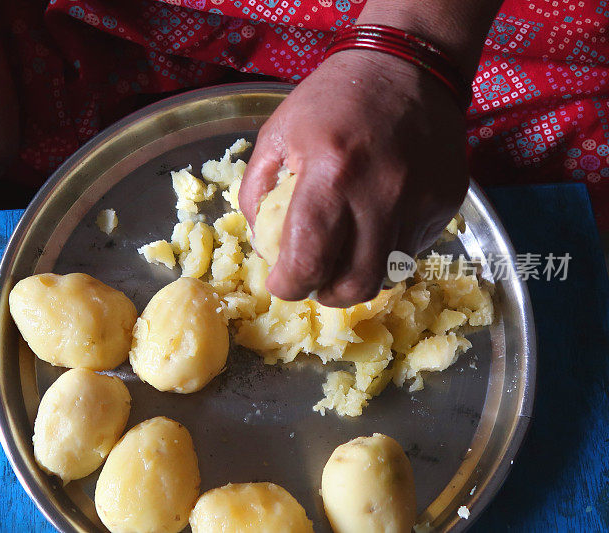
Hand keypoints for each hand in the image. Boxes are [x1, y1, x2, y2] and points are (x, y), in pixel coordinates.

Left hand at [239, 50, 468, 307]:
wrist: (407, 67)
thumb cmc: (331, 100)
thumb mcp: (277, 134)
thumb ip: (258, 192)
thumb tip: (264, 247)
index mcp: (330, 175)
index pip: (309, 261)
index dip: (289, 285)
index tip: (282, 281)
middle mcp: (380, 195)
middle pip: (355, 285)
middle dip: (326, 294)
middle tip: (314, 280)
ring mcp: (420, 202)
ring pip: (388, 274)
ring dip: (358, 275)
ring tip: (343, 253)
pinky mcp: (446, 203)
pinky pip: (412, 250)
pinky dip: (386, 251)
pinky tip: (374, 224)